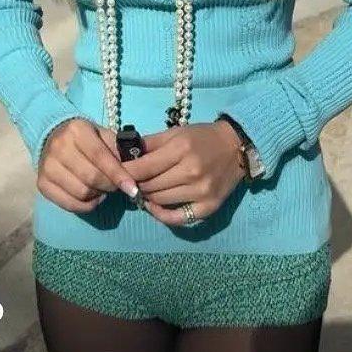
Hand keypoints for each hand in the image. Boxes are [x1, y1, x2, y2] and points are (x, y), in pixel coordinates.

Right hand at [37, 118, 139, 212]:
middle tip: (116, 186)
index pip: (100, 157)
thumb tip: (134, 171)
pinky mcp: (42, 184)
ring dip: (98, 195)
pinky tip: (91, 196)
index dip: (118, 175)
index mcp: (76, 130)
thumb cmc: (87, 138)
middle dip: (110, 186)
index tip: (133, 189)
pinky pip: (69, 204)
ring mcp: (47, 167)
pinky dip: (86, 205)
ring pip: (82, 193)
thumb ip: (118, 150)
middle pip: (91, 178)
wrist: (54, 138)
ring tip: (103, 188)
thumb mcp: (103, 135)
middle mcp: (58, 147)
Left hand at [119, 120, 245, 226]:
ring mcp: (201, 192)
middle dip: (136, 185)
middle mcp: (191, 172)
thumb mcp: (175, 133)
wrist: (236, 147)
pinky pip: (178, 219)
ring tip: (144, 190)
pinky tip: (155, 207)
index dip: (125, 172)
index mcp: (181, 150)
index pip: (143, 168)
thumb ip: (149, 144)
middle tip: (130, 182)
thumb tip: (122, 155)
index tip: (116, 173)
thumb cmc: (202, 137)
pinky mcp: (209, 207)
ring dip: (148, 197)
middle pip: (149, 186)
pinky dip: (162, 215)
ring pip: (160, 202)